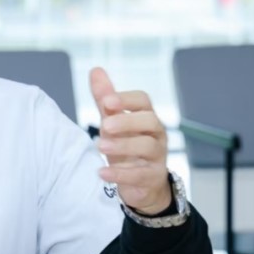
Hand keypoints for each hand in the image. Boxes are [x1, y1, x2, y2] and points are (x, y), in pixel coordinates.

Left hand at [90, 67, 170, 214]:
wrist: (143, 183)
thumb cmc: (127, 147)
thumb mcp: (114, 122)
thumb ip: (106, 99)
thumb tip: (96, 70)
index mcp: (146, 117)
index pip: (143, 101)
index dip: (127, 99)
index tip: (106, 101)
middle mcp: (157, 134)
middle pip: (150, 121)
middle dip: (127, 121)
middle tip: (104, 125)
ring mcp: (157, 156)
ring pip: (147, 147)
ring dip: (123, 146)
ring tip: (100, 146)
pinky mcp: (152, 177)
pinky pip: (140, 175)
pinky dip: (120, 174)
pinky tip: (102, 172)